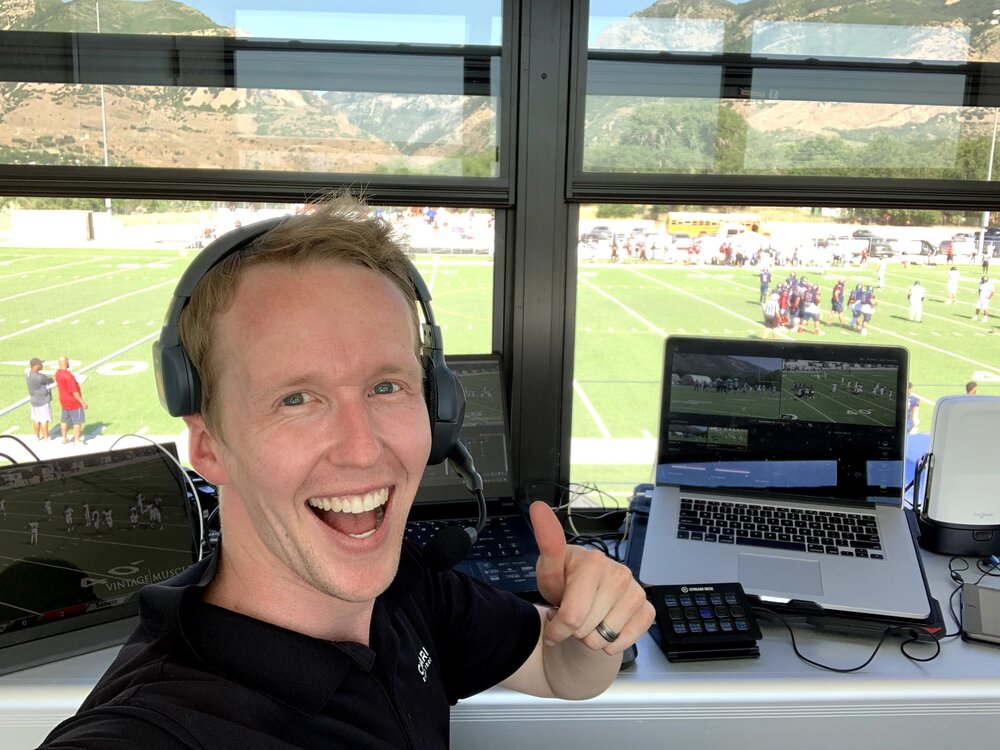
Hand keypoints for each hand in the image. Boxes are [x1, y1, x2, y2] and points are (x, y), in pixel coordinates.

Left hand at [529, 500, 653, 654]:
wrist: (585, 594)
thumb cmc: (565, 580)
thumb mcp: (549, 569)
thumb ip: (546, 544)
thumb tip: (538, 507)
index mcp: (593, 562)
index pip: (572, 617)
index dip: (557, 627)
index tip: (552, 618)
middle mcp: (620, 573)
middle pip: (586, 631)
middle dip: (574, 630)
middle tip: (573, 611)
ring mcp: (636, 591)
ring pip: (604, 640)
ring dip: (591, 637)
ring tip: (588, 617)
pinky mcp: (647, 608)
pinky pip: (624, 641)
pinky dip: (610, 643)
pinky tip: (604, 625)